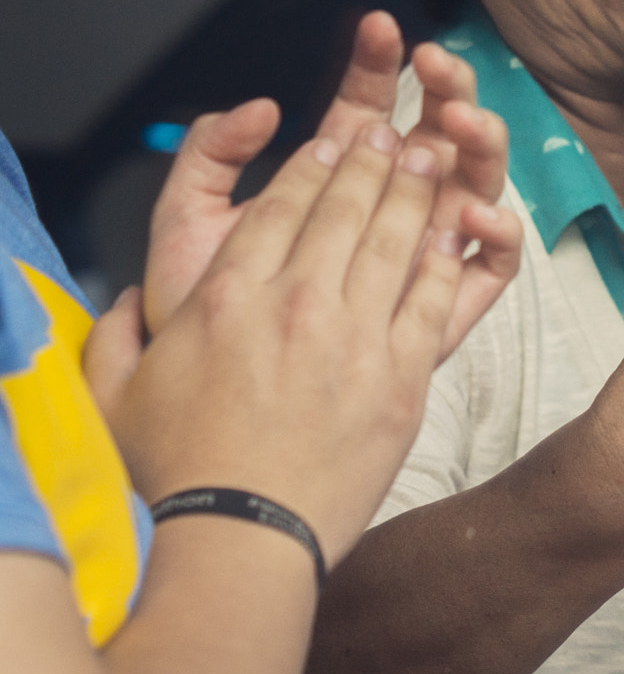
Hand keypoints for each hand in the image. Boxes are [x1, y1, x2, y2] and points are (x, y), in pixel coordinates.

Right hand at [108, 123, 468, 563]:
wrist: (241, 539)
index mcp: (226, 298)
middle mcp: (297, 305)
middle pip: (344, 209)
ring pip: (395, 240)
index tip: (330, 145)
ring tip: (430, 155)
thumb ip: (117, 335)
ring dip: (415, 191)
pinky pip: (434, 297)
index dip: (311, 169)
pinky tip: (458, 228)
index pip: (278, 208)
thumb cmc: (176, 477)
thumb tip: (128, 301)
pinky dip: (447, 256)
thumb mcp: (115, 395)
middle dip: (372, 162)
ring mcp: (357, 338)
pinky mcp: (404, 377)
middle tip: (391, 134)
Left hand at [143, 12, 519, 355]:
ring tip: (461, 125)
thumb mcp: (186, 222)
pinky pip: (494, 263)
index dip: (382, 64)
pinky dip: (498, 231)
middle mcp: (389, 210)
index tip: (383, 29)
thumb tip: (264, 108)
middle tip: (438, 68)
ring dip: (480, 145)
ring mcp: (425, 254)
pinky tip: (472, 211)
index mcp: (336, 180)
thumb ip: (208, 154)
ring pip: (475, 183)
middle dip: (446, 89)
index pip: (371, 105)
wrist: (215, 402)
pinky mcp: (447, 307)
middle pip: (436, 133)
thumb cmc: (202, 318)